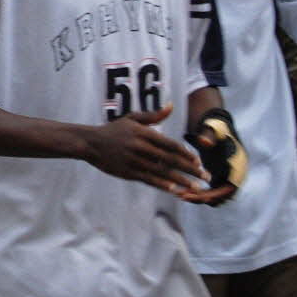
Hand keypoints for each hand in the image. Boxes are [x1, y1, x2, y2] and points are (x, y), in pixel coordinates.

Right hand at [83, 104, 209, 197]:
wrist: (90, 143)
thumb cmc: (113, 130)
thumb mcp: (132, 118)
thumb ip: (153, 115)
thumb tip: (171, 106)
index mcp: (143, 133)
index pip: (171, 144)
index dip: (186, 154)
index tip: (199, 161)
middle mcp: (140, 146)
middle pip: (171, 160)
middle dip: (191, 169)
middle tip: (206, 177)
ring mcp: (134, 160)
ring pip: (162, 172)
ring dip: (181, 180)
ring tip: (196, 188)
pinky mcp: (127, 172)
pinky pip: (148, 179)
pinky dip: (162, 185)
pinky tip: (175, 190)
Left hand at [181, 107, 245, 205]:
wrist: (214, 126)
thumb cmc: (213, 127)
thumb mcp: (211, 131)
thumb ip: (208, 136)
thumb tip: (204, 142)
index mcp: (238, 166)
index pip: (228, 189)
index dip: (211, 194)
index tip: (194, 195)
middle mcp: (236, 175)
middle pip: (221, 197)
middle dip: (202, 198)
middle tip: (181, 195)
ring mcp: (228, 177)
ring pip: (215, 196)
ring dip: (199, 197)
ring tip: (180, 194)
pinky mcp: (219, 177)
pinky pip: (210, 192)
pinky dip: (198, 193)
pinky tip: (182, 190)